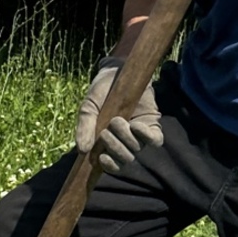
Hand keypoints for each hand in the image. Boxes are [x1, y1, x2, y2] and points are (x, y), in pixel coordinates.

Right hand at [75, 56, 163, 173]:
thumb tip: (82, 151)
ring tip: (117, 121)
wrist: (117, 71)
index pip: (113, 165)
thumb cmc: (101, 91)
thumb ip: (84, 127)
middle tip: (106, 132)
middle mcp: (127, 142)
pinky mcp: (153, 125)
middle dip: (115, 148)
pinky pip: (155, 140)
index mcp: (109, 143)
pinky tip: (135, 125)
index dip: (110, 166)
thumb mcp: (88, 108)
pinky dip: (146, 136)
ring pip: (138, 150)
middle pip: (126, 159)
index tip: (101, 158)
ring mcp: (141, 135)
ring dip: (126, 139)